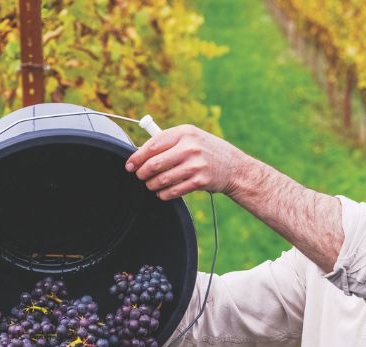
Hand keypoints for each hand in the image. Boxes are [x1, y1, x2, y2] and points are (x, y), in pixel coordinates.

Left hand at [125, 125, 249, 199]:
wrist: (235, 167)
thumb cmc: (208, 152)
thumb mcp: (192, 138)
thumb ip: (169, 142)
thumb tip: (141, 154)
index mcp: (185, 132)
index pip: (153, 145)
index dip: (137, 157)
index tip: (130, 165)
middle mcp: (190, 147)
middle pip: (155, 163)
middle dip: (143, 173)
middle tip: (140, 176)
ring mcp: (196, 164)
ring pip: (162, 179)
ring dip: (152, 185)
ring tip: (151, 185)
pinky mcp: (200, 181)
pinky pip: (174, 191)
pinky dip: (164, 194)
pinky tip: (162, 193)